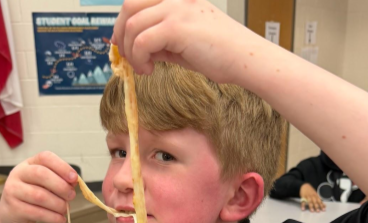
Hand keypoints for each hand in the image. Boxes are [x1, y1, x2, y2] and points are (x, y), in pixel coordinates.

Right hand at [0, 152, 77, 222]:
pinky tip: (60, 219)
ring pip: (39, 195)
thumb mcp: (44, 185)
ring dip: (58, 204)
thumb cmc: (31, 198)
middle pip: (41, 174)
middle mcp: (18, 174)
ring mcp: (13, 190)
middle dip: (61, 186)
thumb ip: (58, 181)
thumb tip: (74, 182)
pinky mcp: (13, 208)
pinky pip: (36, 212)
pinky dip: (52, 217)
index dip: (62, 166)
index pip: (45, 158)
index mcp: (28, 164)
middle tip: (71, 196)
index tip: (74, 178)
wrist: (11, 216)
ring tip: (65, 209)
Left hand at [112, 0, 255, 81]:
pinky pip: (142, 42)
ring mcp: (176, 9)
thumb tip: (137, 48)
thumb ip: (161, 39)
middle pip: (129, 6)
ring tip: (143, 68)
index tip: (122, 43)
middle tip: (126, 57)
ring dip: (131, 52)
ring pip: (132, 26)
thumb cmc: (222, 53)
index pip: (138, 0)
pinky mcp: (177, 27)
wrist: (246, 60)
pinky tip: (150, 70)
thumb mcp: (184, 41)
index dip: (124, 22)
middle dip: (121, 34)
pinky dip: (140, 59)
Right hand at [299, 183, 325, 211]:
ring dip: (311, 206)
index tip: (323, 210)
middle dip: (317, 206)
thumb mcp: (316, 194)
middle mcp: (312, 196)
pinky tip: (303, 209)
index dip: (322, 205)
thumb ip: (319, 200)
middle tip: (318, 211)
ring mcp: (308, 196)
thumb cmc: (311, 191)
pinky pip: (303, 201)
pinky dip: (303, 205)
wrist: (305, 185)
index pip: (319, 201)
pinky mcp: (303, 196)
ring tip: (312, 211)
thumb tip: (324, 205)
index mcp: (316, 196)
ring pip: (310, 201)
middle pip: (315, 201)